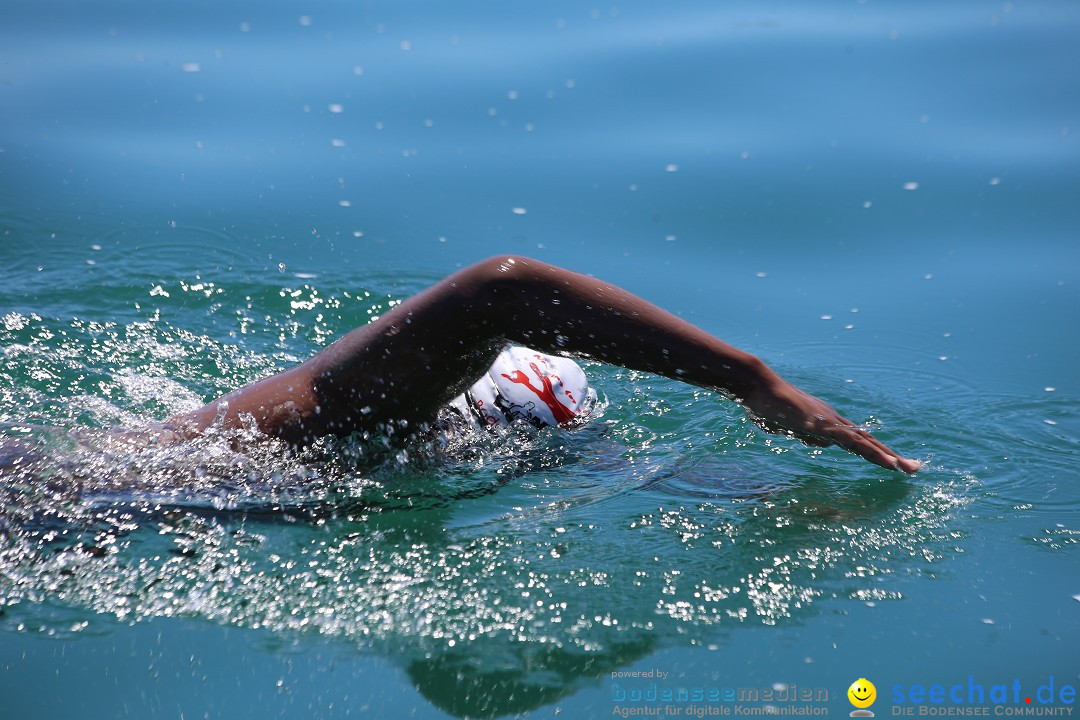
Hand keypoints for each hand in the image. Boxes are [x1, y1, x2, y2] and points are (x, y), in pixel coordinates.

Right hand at [742, 376, 920, 472]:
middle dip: (891, 455)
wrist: (756, 385)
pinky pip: (850, 441)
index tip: (893, 464)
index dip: (875, 452)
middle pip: (867, 440)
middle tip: (915, 468)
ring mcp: (828, 421)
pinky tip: (884, 462)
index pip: (857, 440)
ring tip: (907, 469)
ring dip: (887, 455)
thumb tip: (825, 444)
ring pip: (864, 441)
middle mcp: (833, 419)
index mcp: (826, 423)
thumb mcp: (788, 428)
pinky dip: (870, 451)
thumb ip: (807, 436)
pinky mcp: (820, 424)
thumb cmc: (766, 405)